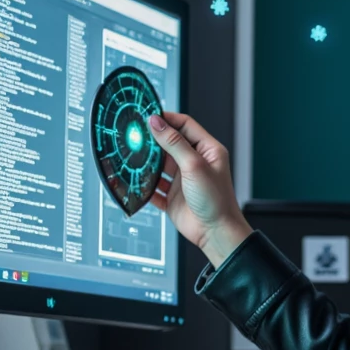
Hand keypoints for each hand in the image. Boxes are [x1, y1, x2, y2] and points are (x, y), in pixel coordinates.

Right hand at [147, 111, 252, 266]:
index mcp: (207, 150)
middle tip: (136, 135)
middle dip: (153, 140)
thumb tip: (157, 123)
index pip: (185, 125)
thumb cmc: (216, 200)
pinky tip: (136, 181)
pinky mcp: (173, 196)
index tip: (149, 116)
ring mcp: (183, 180)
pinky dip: (146, 185)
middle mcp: (194, 163)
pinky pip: (155, 187)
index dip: (167, 119)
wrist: (215, 233)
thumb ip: (174, 143)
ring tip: (133, 156)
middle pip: (169, 144)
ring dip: (147, 163)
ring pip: (160, 165)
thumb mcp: (194, 165)